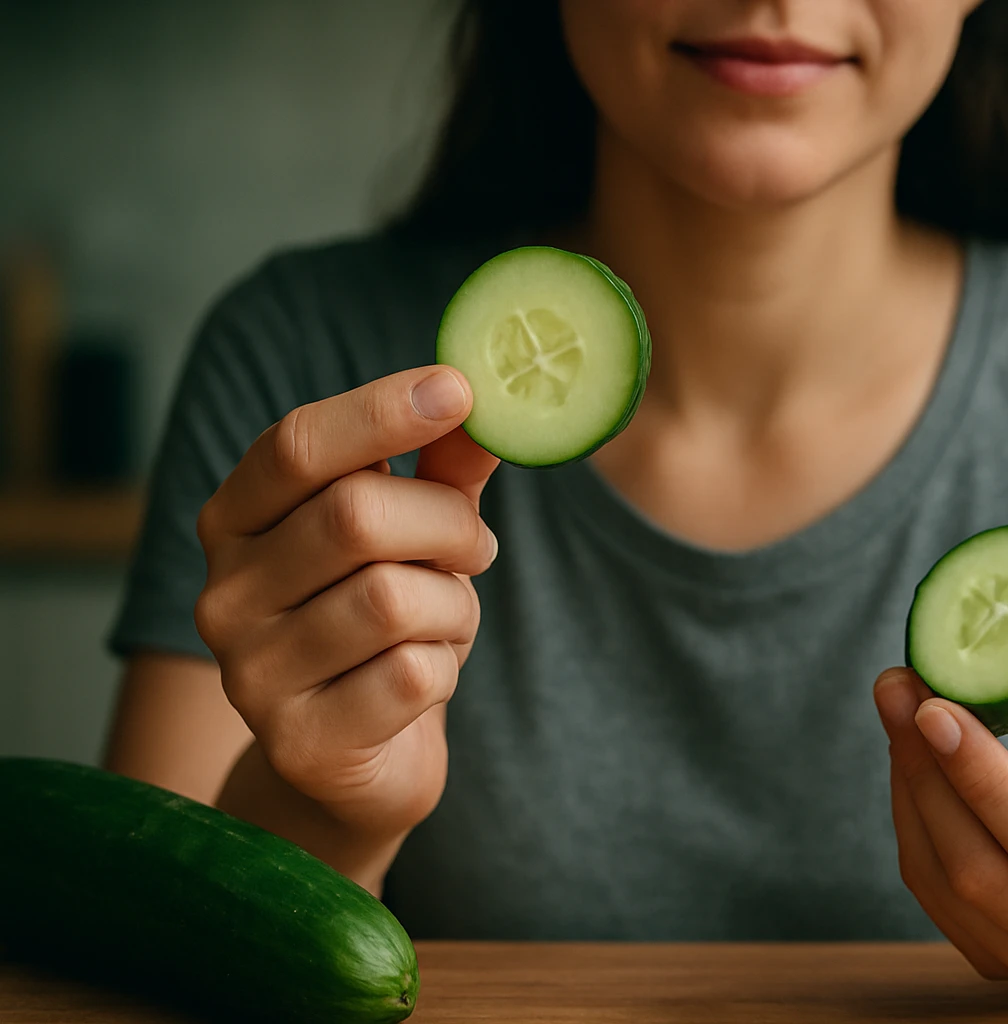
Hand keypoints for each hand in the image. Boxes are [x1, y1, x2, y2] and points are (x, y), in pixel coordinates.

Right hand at [195, 366, 499, 842]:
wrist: (352, 765)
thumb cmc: (382, 627)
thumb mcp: (410, 538)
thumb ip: (441, 472)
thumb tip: (484, 406)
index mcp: (237, 521)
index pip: (296, 445)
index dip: (379, 411)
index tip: (459, 388)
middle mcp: (225, 593)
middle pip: (356, 516)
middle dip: (448, 525)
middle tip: (476, 548)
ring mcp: (251, 674)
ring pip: (394, 601)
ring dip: (454, 606)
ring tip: (446, 621)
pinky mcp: (301, 743)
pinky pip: (413, 676)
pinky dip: (446, 668)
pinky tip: (426, 679)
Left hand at [873, 585, 1007, 986]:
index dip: (984, 778)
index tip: (935, 708)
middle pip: (977, 867)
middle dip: (925, 769)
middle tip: (897, 685)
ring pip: (940, 879)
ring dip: (908, 785)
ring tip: (897, 704)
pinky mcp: (988, 950)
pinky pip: (928, 885)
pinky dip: (910, 812)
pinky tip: (908, 752)